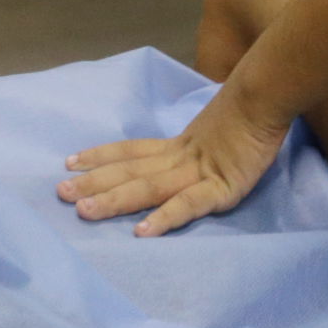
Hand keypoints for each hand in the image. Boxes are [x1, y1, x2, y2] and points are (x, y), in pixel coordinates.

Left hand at [57, 88, 291, 237]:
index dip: (101, 156)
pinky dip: (163, 218)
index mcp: (178, 144)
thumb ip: (199, 140)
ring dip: (113, 200)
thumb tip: (190, 143)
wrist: (267, 96)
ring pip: (147, 188)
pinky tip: (141, 231)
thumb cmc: (249, 108)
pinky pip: (187, 205)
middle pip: (129, 171)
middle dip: (94, 182)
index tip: (70, 162)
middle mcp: (179, 157)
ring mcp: (197, 173)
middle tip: (60, 192)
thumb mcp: (216, 125)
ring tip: (85, 212)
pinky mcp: (220, 188)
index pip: (131, 150)